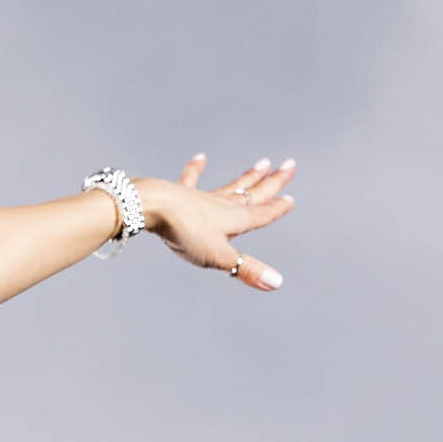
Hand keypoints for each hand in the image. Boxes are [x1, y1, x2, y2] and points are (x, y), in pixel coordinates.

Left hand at [129, 153, 296, 290]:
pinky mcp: (180, 194)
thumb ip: (246, 269)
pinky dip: (196, 169)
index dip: (276, 209)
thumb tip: (277, 283)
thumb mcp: (218, 256)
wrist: (152, 207)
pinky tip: (201, 158)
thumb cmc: (185, 232)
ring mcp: (201, 198)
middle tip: (289, 165)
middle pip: (252, 193)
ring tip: (262, 163)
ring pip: (230, 186)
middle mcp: (222, 205)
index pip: (261, 214)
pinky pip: (191, 179)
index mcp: (234, 219)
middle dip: (272, 182)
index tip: (290, 199)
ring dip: (247, 176)